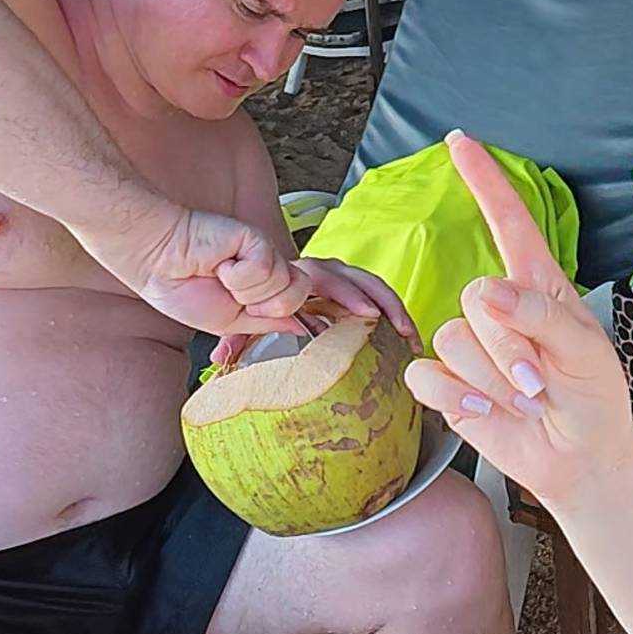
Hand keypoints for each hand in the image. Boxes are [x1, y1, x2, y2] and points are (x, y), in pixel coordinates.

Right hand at [77, 203, 307, 337]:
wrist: (159, 263)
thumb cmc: (183, 289)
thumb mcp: (229, 322)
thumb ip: (266, 323)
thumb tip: (301, 327)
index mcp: (264, 290)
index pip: (298, 307)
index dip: (287, 317)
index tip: (260, 315)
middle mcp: (270, 270)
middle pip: (297, 299)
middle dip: (261, 307)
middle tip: (231, 294)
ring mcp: (266, 253)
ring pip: (283, 287)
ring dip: (245, 291)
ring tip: (222, 276)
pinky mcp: (258, 239)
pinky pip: (266, 270)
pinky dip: (238, 275)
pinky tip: (221, 264)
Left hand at [208, 268, 418, 369]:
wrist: (240, 282)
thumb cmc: (246, 303)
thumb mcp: (239, 321)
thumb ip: (235, 337)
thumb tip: (222, 360)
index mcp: (298, 276)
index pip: (329, 278)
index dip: (350, 295)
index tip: (368, 316)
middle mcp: (321, 274)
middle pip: (361, 279)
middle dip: (385, 303)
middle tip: (402, 330)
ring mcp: (337, 282)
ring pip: (372, 288)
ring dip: (394, 310)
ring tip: (410, 338)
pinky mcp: (348, 294)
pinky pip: (374, 299)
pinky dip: (390, 316)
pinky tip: (403, 339)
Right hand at [403, 130, 632, 503]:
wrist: (578, 457)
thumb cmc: (592, 396)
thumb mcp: (586, 351)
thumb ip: (540, 315)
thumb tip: (487, 292)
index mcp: (537, 285)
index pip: (508, 220)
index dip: (483, 180)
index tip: (459, 141)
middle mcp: (497, 307)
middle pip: (476, 297)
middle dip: (511, 345)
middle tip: (542, 381)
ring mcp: (468, 344)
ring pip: (453, 340)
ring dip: (494, 379)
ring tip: (526, 400)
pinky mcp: (446, 383)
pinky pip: (427, 376)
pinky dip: (461, 399)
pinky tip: (491, 413)